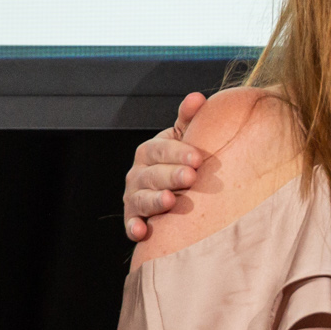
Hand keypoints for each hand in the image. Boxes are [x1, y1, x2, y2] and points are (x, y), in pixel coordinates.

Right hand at [123, 92, 206, 241]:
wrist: (174, 190)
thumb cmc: (182, 161)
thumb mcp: (184, 139)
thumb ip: (189, 119)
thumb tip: (197, 98)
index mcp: (151, 151)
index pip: (161, 149)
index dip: (178, 152)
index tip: (198, 158)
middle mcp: (138, 172)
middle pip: (152, 173)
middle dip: (170, 175)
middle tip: (190, 177)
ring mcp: (134, 196)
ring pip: (141, 198)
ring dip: (154, 200)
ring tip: (169, 200)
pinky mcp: (134, 219)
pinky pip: (131, 224)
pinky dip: (134, 227)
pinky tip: (142, 231)